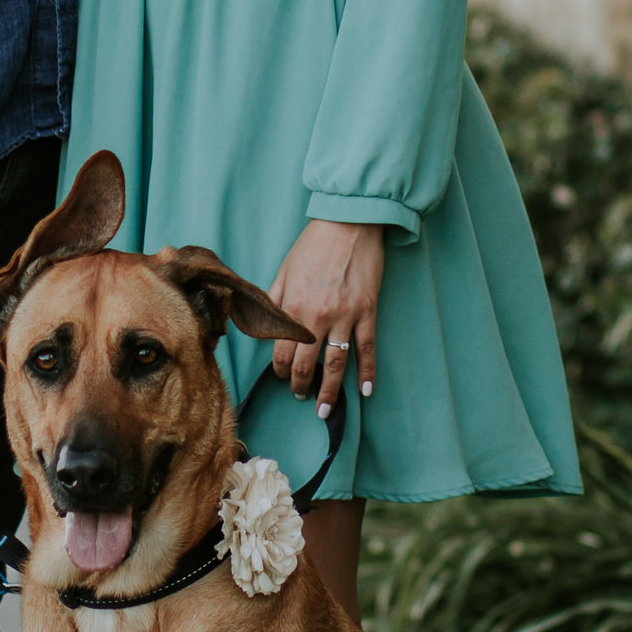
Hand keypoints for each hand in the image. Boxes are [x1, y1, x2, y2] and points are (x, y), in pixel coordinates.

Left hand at [269, 221, 382, 404]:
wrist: (348, 223)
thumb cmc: (313, 244)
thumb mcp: (284, 270)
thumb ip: (274, 300)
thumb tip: (263, 325)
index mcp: (293, 307)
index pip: (282, 351)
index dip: (280, 369)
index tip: (282, 376)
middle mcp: (317, 317)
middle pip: (306, 364)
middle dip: (301, 385)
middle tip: (301, 395)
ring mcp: (345, 316)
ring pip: (336, 364)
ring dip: (329, 391)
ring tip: (323, 407)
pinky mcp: (367, 312)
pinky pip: (367, 349)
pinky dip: (367, 372)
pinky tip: (364, 391)